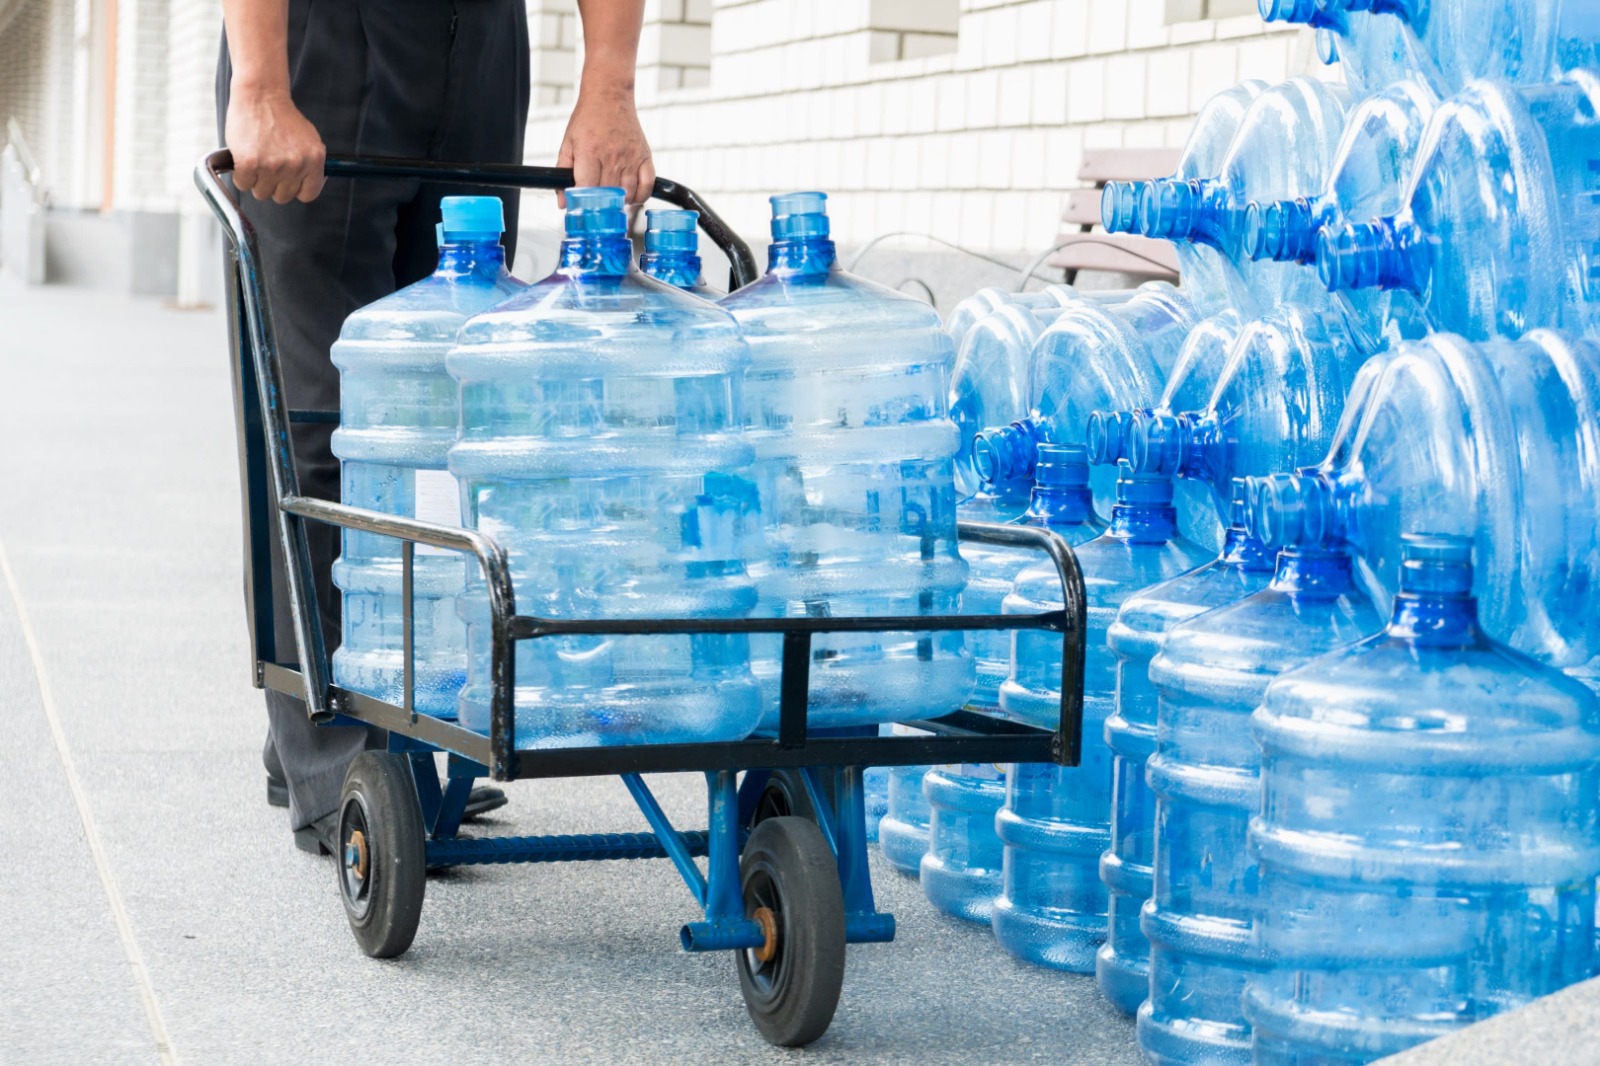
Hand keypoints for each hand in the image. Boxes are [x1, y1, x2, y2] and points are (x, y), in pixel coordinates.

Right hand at [225, 87, 325, 203]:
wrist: (262, 94)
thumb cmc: (284, 117)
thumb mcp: (310, 140)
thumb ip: (312, 164)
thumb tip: (309, 186)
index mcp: (314, 160)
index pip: (308, 195)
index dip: (295, 189)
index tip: (288, 181)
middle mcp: (296, 165)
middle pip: (282, 196)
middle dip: (274, 184)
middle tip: (268, 165)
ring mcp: (272, 165)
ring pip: (261, 193)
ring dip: (256, 180)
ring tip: (257, 159)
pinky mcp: (249, 163)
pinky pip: (242, 185)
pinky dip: (241, 175)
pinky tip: (244, 159)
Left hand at [556, 87, 655, 205]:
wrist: (609, 96)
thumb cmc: (587, 120)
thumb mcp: (568, 143)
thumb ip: (562, 172)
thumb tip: (563, 202)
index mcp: (589, 152)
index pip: (587, 189)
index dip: (584, 202)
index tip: (581, 205)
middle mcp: (611, 156)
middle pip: (608, 194)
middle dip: (601, 203)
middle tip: (596, 204)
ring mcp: (630, 157)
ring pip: (628, 193)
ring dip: (620, 201)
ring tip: (612, 198)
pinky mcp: (644, 156)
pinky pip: (647, 185)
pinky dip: (640, 196)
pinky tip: (630, 196)